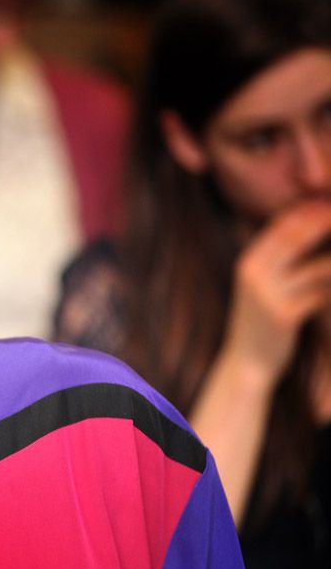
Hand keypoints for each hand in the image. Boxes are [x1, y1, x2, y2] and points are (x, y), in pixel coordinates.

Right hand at [222, 200, 330, 383]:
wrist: (247, 363)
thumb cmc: (260, 321)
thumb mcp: (260, 285)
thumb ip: (278, 259)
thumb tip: (308, 229)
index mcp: (247, 262)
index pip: (281, 226)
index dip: (310, 211)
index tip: (330, 205)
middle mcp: (253, 274)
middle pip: (297, 239)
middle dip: (327, 224)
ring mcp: (268, 295)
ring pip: (317, 267)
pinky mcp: (284, 316)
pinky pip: (322, 295)